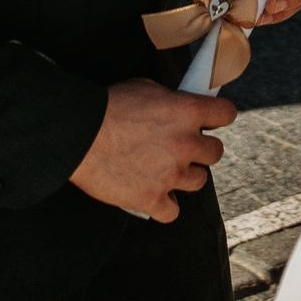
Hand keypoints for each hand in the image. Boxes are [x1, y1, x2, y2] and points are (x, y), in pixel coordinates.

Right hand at [68, 80, 234, 219]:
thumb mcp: (147, 88)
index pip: (226, 114)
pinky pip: (171, 212)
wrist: (74, 134)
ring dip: (183, 177)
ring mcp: (169, 174)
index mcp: (189, 111)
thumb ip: (172, 102)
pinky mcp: (149, 198)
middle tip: (179, 148)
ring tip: (162, 171)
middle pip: (214, 153)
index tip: (208, 122)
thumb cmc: (108, 106)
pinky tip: (152, 196)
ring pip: (198, 181)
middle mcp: (186, 144)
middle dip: (199, 150)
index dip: (217, 118)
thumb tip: (181, 108)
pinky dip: (162, 206)